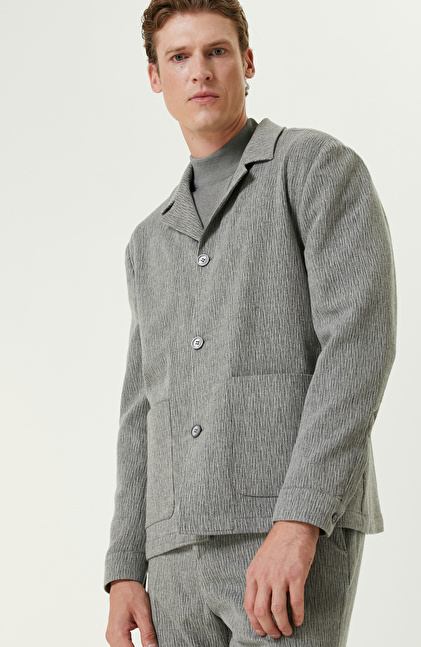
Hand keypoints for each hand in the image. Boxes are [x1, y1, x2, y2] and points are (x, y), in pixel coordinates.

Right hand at [106, 579, 157, 646]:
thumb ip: (148, 633)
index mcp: (118, 632)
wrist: (123, 583)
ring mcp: (111, 635)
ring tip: (147, 643)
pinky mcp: (113, 633)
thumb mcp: (143, 613)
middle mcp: (112, 636)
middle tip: (151, 645)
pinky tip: (141, 644)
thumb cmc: (131, 593)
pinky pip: (121, 645)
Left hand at [244, 521, 319, 638]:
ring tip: (288, 630)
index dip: (254, 623)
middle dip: (268, 628)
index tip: (261, 631)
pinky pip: (296, 602)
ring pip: (277, 610)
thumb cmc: (278, 544)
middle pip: (261, 612)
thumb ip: (259, 579)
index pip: (249, 606)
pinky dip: (297, 615)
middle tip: (276, 634)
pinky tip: (299, 620)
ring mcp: (280, 576)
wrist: (293, 526)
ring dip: (283, 625)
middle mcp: (264, 576)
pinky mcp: (296, 574)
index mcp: (253, 574)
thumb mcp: (260, 561)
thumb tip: (260, 603)